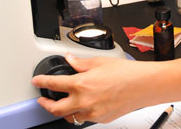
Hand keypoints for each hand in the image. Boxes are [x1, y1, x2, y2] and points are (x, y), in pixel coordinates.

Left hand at [31, 54, 155, 123]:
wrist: (143, 85)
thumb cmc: (125, 72)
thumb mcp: (100, 62)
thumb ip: (81, 63)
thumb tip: (70, 60)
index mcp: (81, 84)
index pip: (54, 85)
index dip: (42, 82)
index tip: (37, 82)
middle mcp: (83, 102)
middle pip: (55, 109)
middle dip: (45, 105)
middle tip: (43, 100)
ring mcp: (91, 113)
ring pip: (70, 116)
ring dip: (64, 110)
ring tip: (65, 103)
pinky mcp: (101, 119)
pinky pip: (85, 118)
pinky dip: (81, 112)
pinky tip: (86, 104)